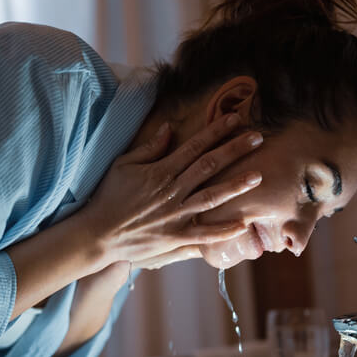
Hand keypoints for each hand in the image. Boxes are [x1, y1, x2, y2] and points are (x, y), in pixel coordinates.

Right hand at [77, 113, 263, 268]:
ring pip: (211, 197)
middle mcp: (172, 191)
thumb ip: (150, 147)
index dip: (216, 131)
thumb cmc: (109, 196)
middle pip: (209, 166)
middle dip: (234, 150)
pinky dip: (222, 230)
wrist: (98, 233)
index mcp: (161, 171)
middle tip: (257, 138)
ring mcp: (175, 215)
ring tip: (257, 176)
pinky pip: (203, 234)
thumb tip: (171, 128)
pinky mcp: (174, 237)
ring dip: (235, 186)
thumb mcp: (124, 164)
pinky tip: (242, 225)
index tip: (235, 119)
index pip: (194, 146)